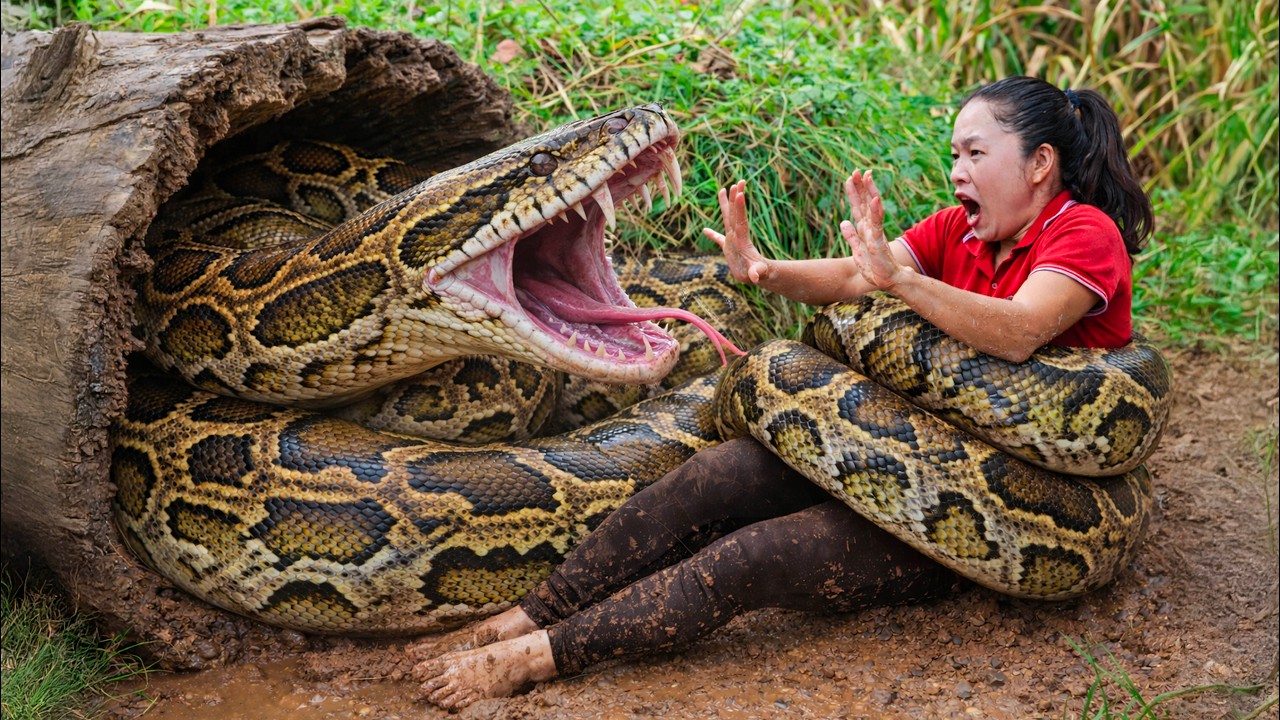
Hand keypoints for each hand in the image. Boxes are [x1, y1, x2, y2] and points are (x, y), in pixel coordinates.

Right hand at [703, 180, 769, 283]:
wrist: (759, 276)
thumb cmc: (759, 274)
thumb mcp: (758, 274)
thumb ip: (757, 273)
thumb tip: (755, 277)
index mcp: (742, 240)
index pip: (740, 221)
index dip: (739, 208)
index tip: (740, 193)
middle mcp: (737, 236)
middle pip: (735, 214)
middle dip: (735, 199)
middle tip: (737, 183)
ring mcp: (732, 241)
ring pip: (727, 219)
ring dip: (725, 205)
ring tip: (723, 189)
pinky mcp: (728, 249)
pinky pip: (719, 239)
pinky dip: (712, 235)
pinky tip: (705, 230)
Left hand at [842, 170, 908, 290]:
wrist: (887, 281)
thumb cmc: (874, 268)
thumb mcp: (857, 251)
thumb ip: (851, 237)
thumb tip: (843, 222)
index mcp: (864, 229)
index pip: (858, 206)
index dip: (854, 192)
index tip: (850, 177)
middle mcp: (870, 227)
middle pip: (865, 202)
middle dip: (861, 186)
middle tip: (858, 170)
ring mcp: (875, 232)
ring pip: (872, 208)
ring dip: (870, 192)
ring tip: (868, 176)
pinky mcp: (878, 241)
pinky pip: (877, 223)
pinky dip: (875, 211)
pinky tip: (874, 199)